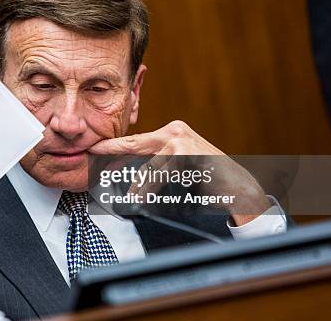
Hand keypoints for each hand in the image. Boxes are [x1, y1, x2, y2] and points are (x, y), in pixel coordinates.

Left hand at [90, 120, 269, 224]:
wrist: (237, 187)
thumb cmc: (206, 179)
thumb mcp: (177, 165)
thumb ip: (156, 162)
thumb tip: (128, 171)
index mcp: (170, 132)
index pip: (136, 140)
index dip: (114, 146)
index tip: (95, 149)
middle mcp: (174, 132)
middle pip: (135, 144)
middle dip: (111, 150)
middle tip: (92, 152)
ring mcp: (182, 141)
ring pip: (149, 166)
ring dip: (137, 185)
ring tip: (129, 197)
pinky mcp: (189, 154)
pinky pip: (162, 175)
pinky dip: (151, 189)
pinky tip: (142, 197)